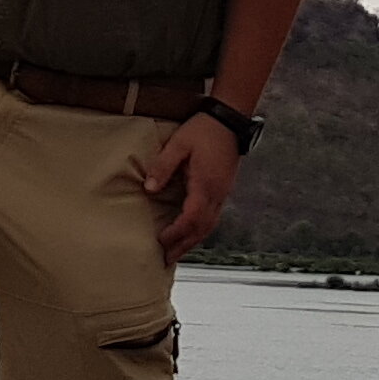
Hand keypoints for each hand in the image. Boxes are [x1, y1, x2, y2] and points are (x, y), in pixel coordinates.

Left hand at [131, 113, 243, 259]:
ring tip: (177, 252)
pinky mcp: (223, 189)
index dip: (175, 233)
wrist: (229, 120)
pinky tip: (191, 232)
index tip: (160, 241)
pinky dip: (200, 230)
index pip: (191, 219)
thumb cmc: (203, 129)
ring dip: (193, 241)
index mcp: (205, 185)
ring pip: (209, 226)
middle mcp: (217, 194)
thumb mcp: (179, 144)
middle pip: (201, 229)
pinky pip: (212, 217)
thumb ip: (163, 167)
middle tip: (166, 259)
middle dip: (184, 246)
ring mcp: (223, 193)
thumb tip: (149, 189)